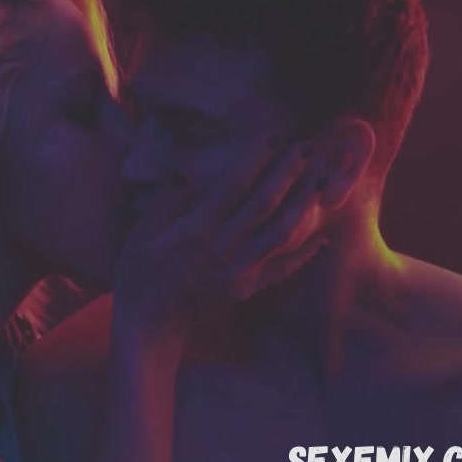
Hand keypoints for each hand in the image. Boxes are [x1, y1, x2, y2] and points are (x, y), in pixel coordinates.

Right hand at [112, 136, 327, 356]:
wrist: (149, 324)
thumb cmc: (138, 275)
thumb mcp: (141, 235)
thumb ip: (168, 203)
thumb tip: (186, 170)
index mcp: (196, 229)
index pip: (232, 187)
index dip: (255, 160)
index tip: (274, 136)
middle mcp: (223, 247)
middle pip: (264, 204)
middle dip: (289, 173)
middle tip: (311, 147)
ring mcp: (238, 270)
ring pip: (281, 233)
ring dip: (304, 205)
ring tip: (322, 182)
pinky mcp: (246, 289)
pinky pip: (282, 270)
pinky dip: (304, 255)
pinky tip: (322, 239)